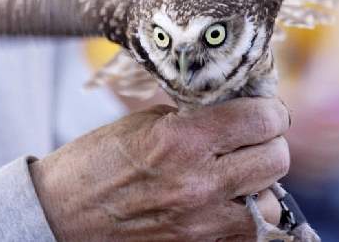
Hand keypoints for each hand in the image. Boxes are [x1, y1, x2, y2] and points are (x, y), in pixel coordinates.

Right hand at [29, 97, 289, 241]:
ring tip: (239, 174)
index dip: (270, 110)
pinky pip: (248, 233)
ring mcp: (201, 224)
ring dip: (260, 185)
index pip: (260, 119)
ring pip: (272, 203)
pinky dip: (245, 214)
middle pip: (276, 159)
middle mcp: (198, 184)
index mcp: (181, 140)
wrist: (61, 216)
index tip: (264, 109)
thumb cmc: (96, 163)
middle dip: (269, 142)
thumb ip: (195, 116)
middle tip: (253, 137)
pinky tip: (226, 200)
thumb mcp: (144, 123)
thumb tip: (237, 109)